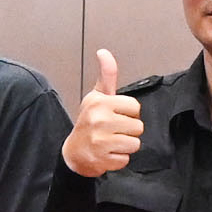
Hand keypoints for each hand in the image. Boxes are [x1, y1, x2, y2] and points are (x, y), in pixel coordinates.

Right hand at [63, 49, 141, 177]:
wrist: (73, 152)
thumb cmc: (88, 122)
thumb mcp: (97, 96)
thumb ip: (107, 75)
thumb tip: (104, 52)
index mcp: (100, 102)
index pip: (135, 106)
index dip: (129, 113)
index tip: (116, 115)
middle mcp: (99, 120)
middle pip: (138, 126)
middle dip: (129, 130)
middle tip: (113, 130)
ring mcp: (100, 140)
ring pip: (135, 143)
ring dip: (125, 145)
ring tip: (111, 142)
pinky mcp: (102, 159)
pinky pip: (126, 159)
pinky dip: (119, 159)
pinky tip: (108, 153)